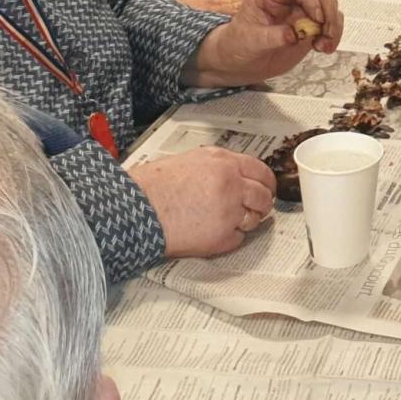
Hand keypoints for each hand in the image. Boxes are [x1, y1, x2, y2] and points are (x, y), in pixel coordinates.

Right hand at [135, 146, 277, 257]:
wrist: (135, 208)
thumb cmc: (152, 186)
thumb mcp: (189, 161)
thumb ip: (216, 166)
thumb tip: (234, 176)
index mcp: (222, 161)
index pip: (261, 171)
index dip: (265, 183)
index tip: (265, 189)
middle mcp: (231, 183)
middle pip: (263, 195)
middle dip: (261, 204)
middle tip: (254, 209)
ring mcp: (229, 210)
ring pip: (254, 218)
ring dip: (246, 222)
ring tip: (225, 222)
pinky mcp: (222, 235)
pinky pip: (238, 239)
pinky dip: (229, 239)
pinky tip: (211, 234)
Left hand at [188, 0, 344, 85]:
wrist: (240, 61)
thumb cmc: (238, 45)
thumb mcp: (252, 41)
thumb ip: (274, 36)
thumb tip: (297, 35)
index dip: (310, 0)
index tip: (317, 20)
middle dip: (328, 10)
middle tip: (327, 32)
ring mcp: (301, 11)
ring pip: (328, 5)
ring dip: (333, 24)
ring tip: (325, 46)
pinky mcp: (310, 25)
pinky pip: (329, 23)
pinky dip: (334, 34)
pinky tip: (325, 49)